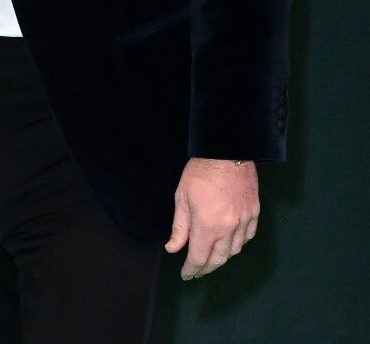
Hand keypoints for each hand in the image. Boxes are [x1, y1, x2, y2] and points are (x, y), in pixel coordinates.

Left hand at [165, 157, 258, 279]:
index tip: (186, 274)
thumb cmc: (200, 173)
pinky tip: (231, 244)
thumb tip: (173, 248)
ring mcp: (245, 221)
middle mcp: (229, 228)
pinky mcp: (254, 213)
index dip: (191, 268)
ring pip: (235, 250)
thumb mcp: (182, 198)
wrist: (227, 153)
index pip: (199, 257)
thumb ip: (179, 227)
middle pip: (219, 258)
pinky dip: (238, 244)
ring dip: (222, 258)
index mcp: (208, 226)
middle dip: (206, 268)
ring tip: (211, 259)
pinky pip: (248, 237)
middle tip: (197, 271)